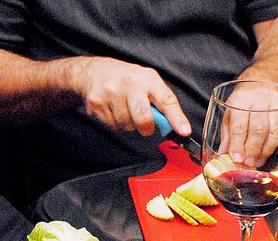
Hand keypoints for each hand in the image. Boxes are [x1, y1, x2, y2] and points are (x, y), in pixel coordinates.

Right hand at [73, 56, 191, 136]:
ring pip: (126, 125)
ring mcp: (112, 93)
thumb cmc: (125, 79)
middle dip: (146, 128)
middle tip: (144, 124)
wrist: (93, 72)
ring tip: (123, 108)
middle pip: (143, 119)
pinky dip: (114, 122)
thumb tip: (173, 126)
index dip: (176, 118)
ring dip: (127, 123)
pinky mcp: (98, 103)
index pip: (166, 100)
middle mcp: (130, 84)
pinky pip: (112, 125)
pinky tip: (112, 109)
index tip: (184, 131)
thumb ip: (159, 102)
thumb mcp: (146, 82)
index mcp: (147, 79)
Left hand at [218, 83, 277, 167]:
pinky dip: (273, 147)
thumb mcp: (229, 113)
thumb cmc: (243, 101)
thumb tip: (223, 154)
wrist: (262, 83)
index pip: (240, 125)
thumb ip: (227, 135)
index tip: (237, 158)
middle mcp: (259, 101)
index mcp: (241, 100)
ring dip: (264, 151)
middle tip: (247, 163)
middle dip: (252, 149)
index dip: (238, 144)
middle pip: (258, 129)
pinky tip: (265, 154)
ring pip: (272, 132)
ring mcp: (274, 106)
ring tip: (257, 161)